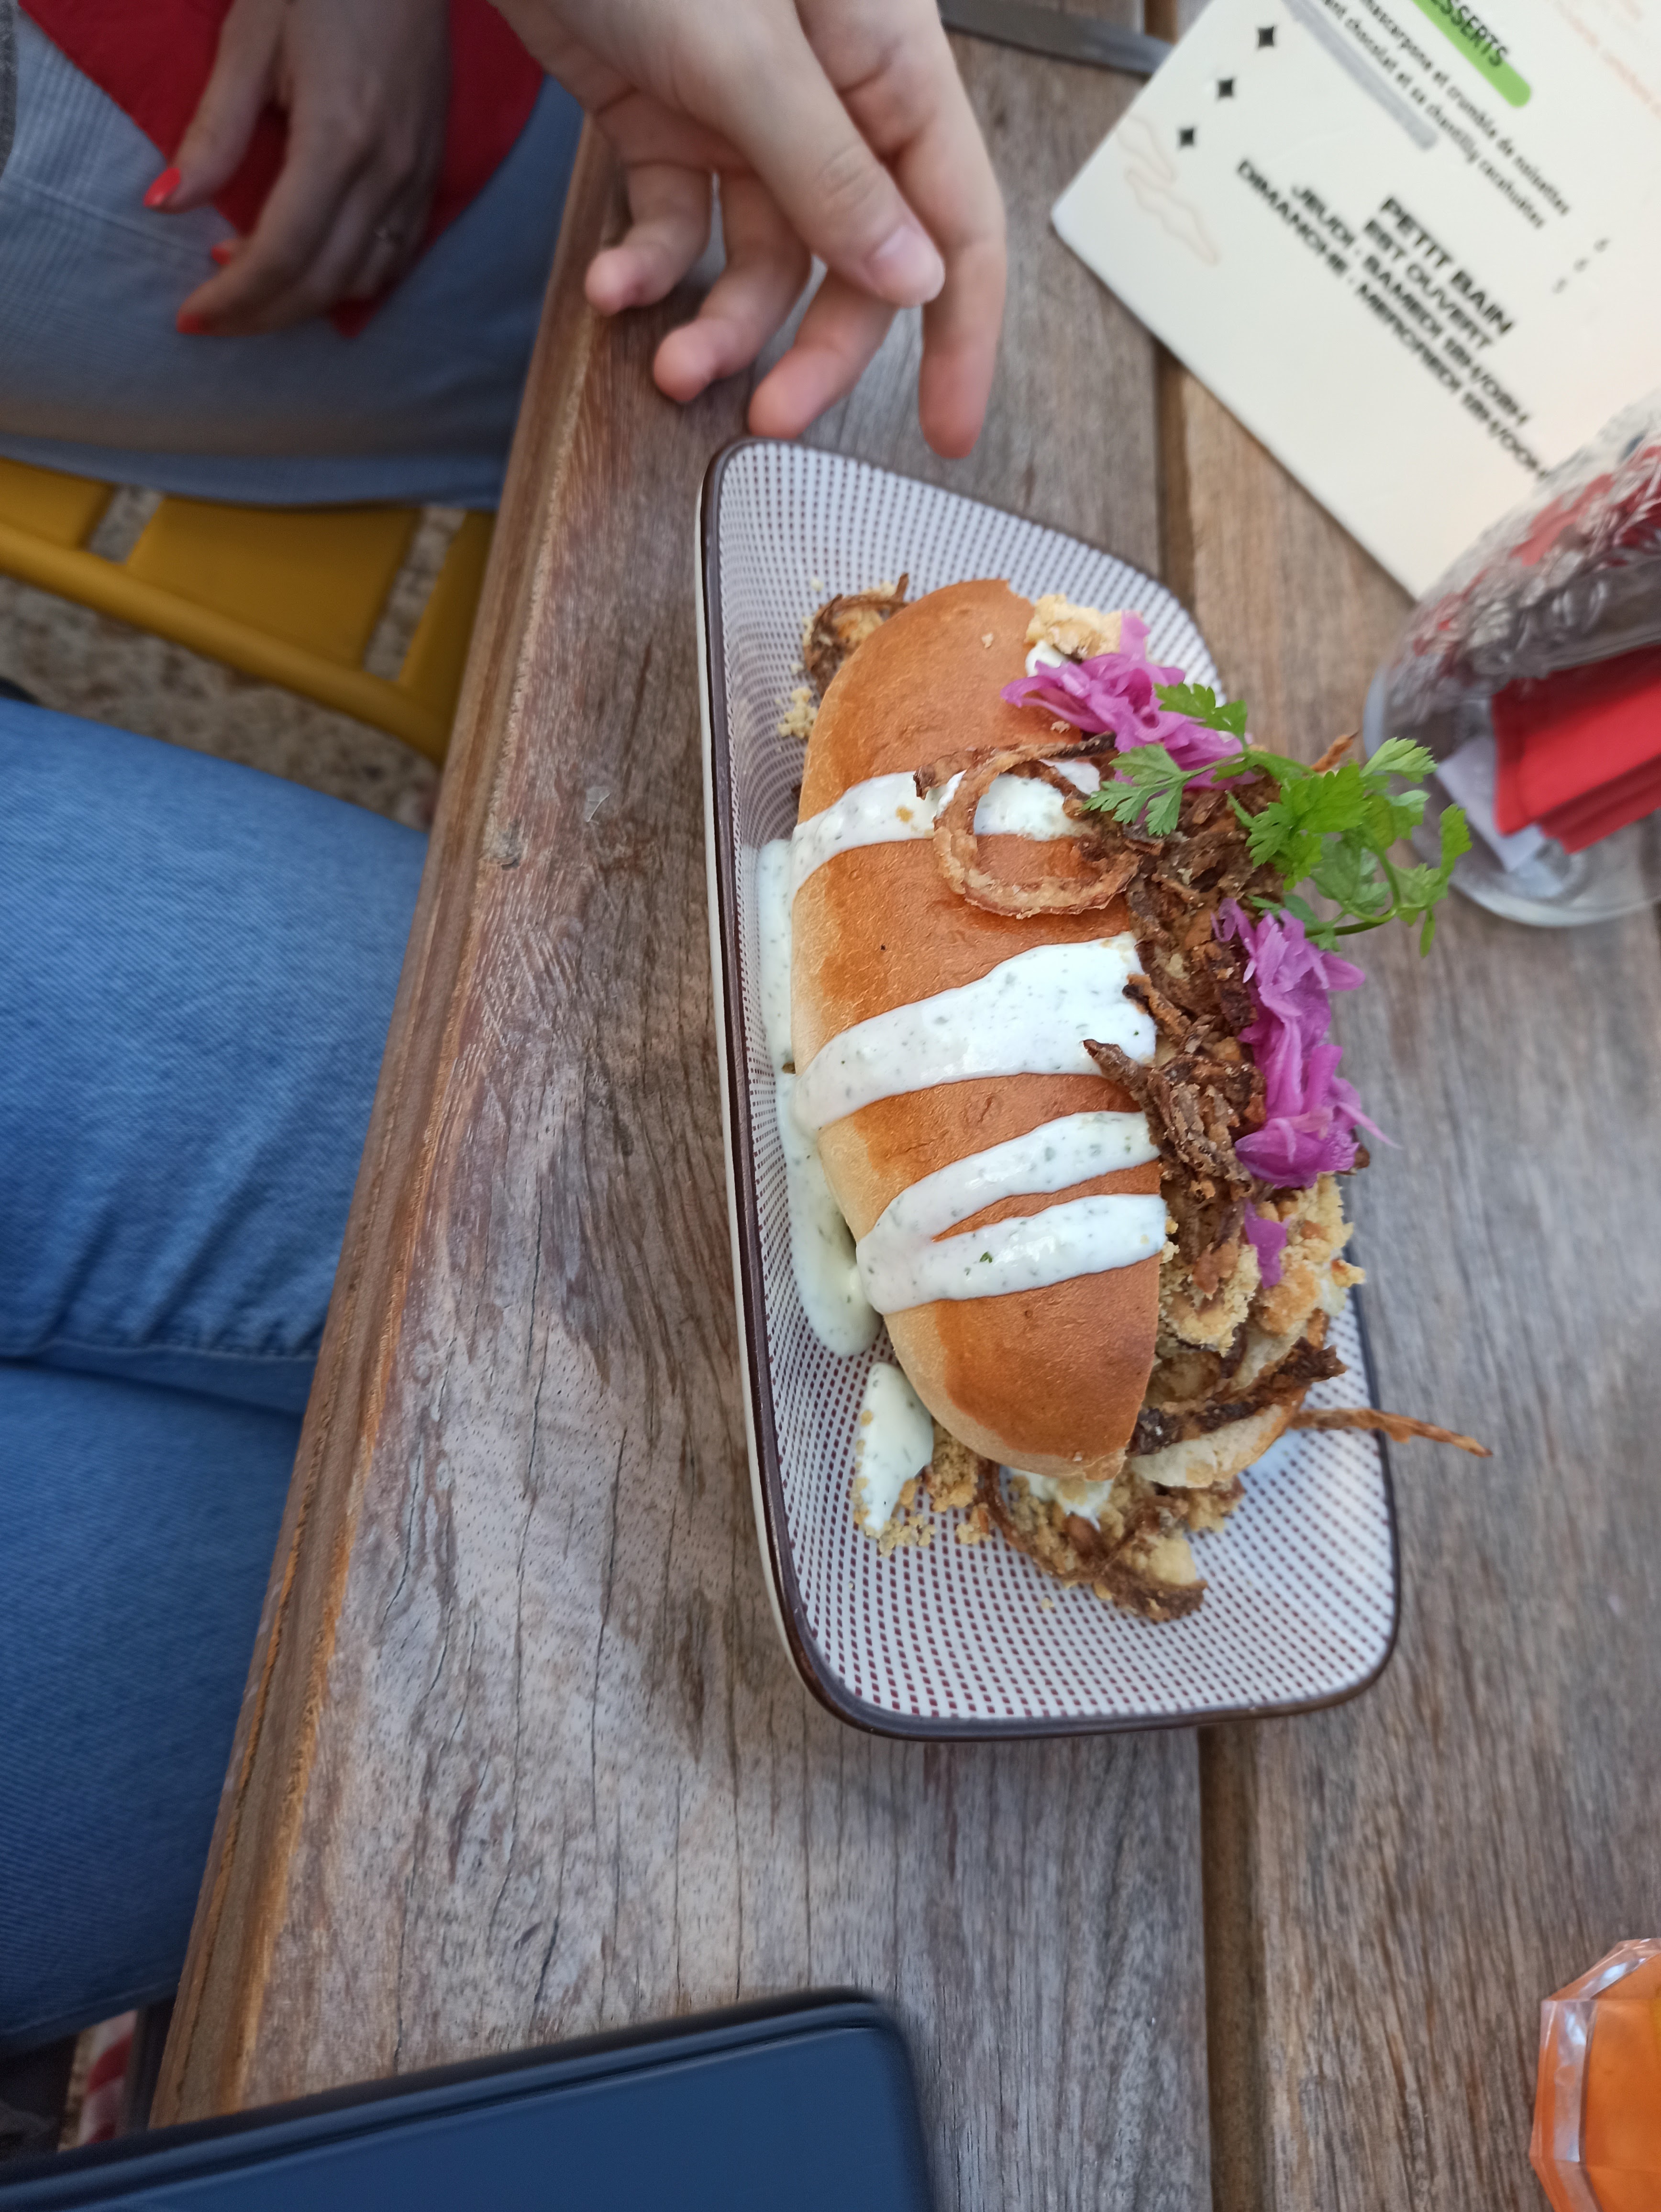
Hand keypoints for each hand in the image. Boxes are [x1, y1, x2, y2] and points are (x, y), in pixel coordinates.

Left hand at [150, 0, 449, 335]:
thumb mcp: (249, 41)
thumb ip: (213, 132)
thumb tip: (167, 204)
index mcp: (338, 139)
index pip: (280, 253)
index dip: (233, 297)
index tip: (191, 315)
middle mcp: (386, 172)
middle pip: (321, 282)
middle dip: (261, 314)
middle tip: (213, 320)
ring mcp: (416, 178)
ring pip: (362, 280)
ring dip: (304, 303)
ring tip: (254, 294)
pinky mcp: (431, 174)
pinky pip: (395, 257)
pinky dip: (350, 281)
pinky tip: (313, 269)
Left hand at [489, 0, 1005, 456]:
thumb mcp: (747, 49)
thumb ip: (828, 171)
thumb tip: (913, 280)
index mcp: (888, 62)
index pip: (958, 219)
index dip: (962, 333)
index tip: (949, 431)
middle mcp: (831, 97)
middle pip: (857, 264)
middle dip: (811, 351)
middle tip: (767, 418)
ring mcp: (748, 112)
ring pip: (762, 261)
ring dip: (716, 326)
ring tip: (665, 367)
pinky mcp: (667, 117)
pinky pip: (678, 225)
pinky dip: (647, 269)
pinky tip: (611, 291)